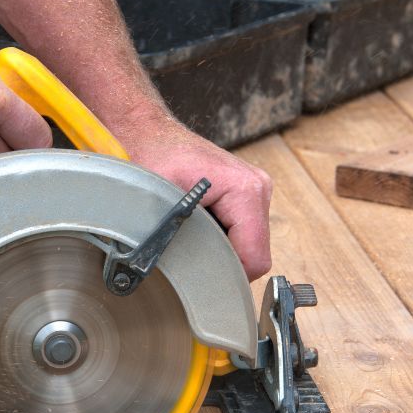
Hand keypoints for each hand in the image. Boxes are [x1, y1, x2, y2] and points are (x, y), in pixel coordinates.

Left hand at [121, 120, 272, 280]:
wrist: (152, 135)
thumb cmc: (154, 161)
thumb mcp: (162, 205)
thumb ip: (184, 242)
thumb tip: (190, 277)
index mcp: (246, 191)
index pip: (255, 259)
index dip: (230, 274)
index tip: (202, 275)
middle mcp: (259, 189)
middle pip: (256, 254)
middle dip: (226, 261)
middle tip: (191, 252)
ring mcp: (258, 191)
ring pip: (251, 246)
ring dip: (224, 249)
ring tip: (194, 233)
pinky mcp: (250, 194)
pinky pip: (244, 233)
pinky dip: (224, 238)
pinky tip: (201, 226)